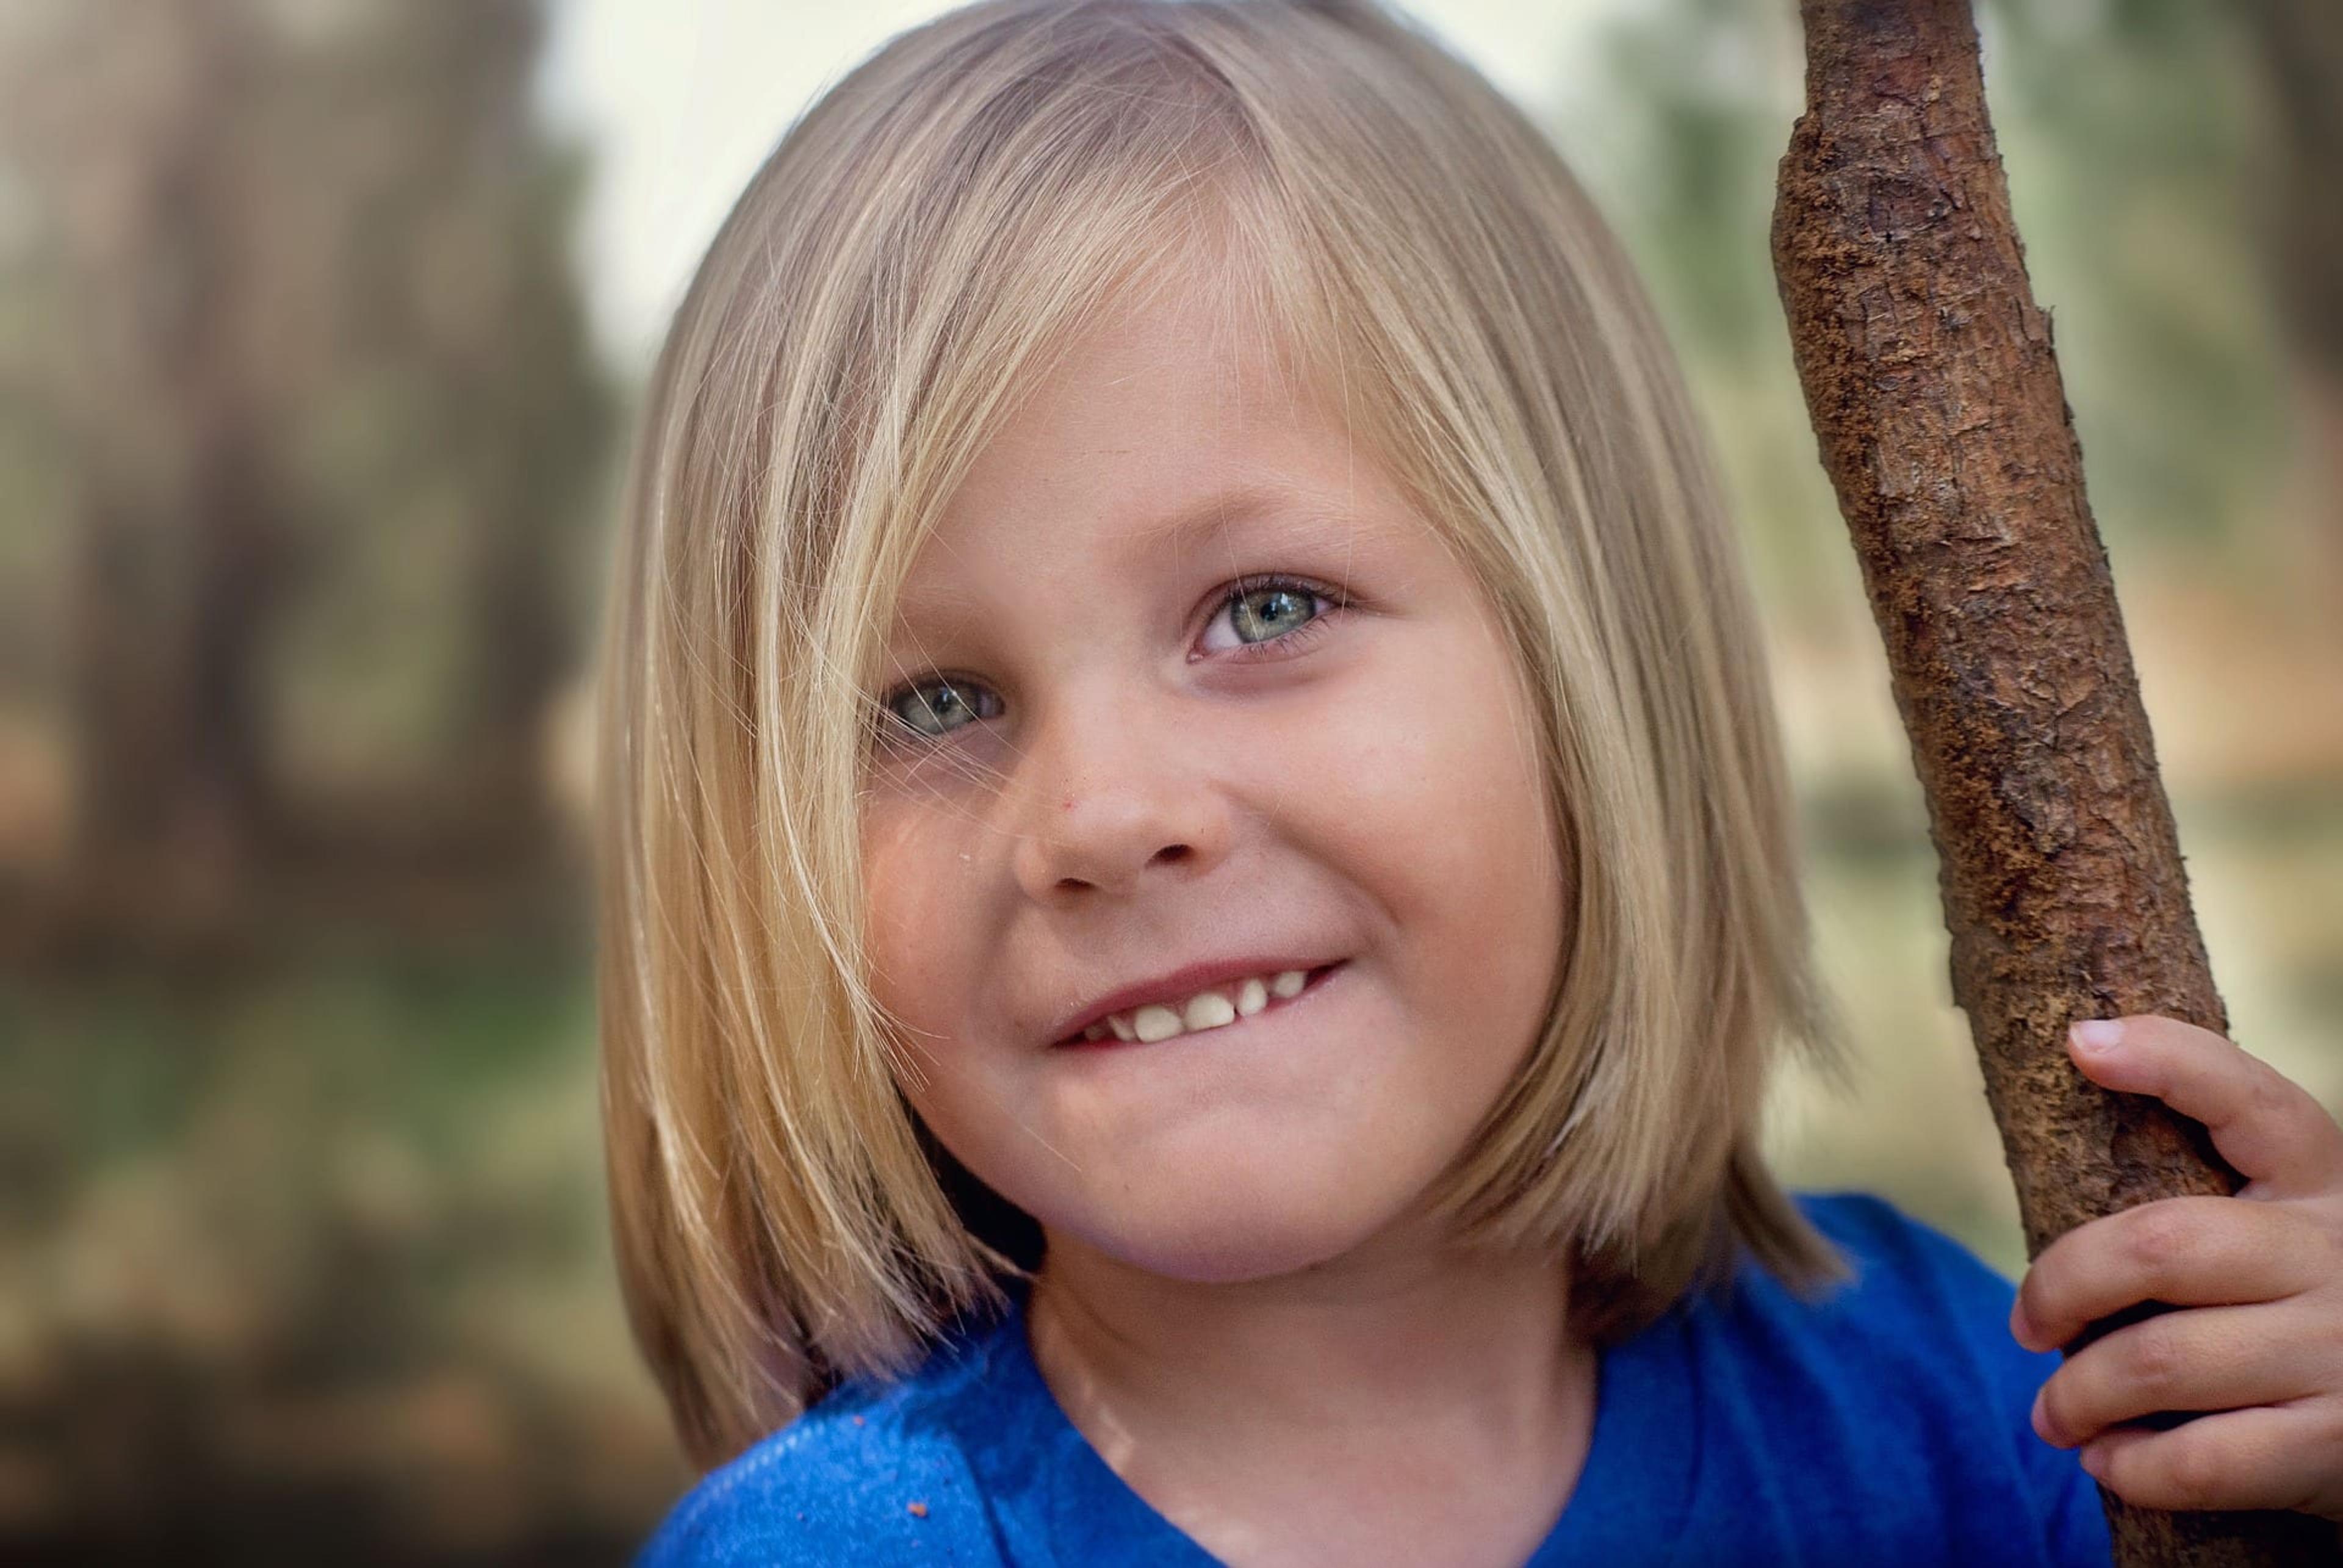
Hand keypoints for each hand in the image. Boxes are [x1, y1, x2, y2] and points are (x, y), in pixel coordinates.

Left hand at [2009, 1014, 2342, 1521]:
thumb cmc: (2305, 1324)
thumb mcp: (2279, 1243)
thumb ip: (2200, 1217)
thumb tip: (2056, 1224)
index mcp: (2320, 1184)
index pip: (2249, 1098)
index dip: (2167, 1060)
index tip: (2080, 1042)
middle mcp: (2336, 1254)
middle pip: (2159, 1244)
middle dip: (2061, 1287)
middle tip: (2026, 1326)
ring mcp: (2341, 1351)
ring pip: (2160, 1361)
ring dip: (2078, 1396)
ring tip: (2055, 1414)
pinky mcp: (2335, 1445)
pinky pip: (2202, 1461)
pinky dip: (2132, 1467)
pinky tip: (2109, 1462)